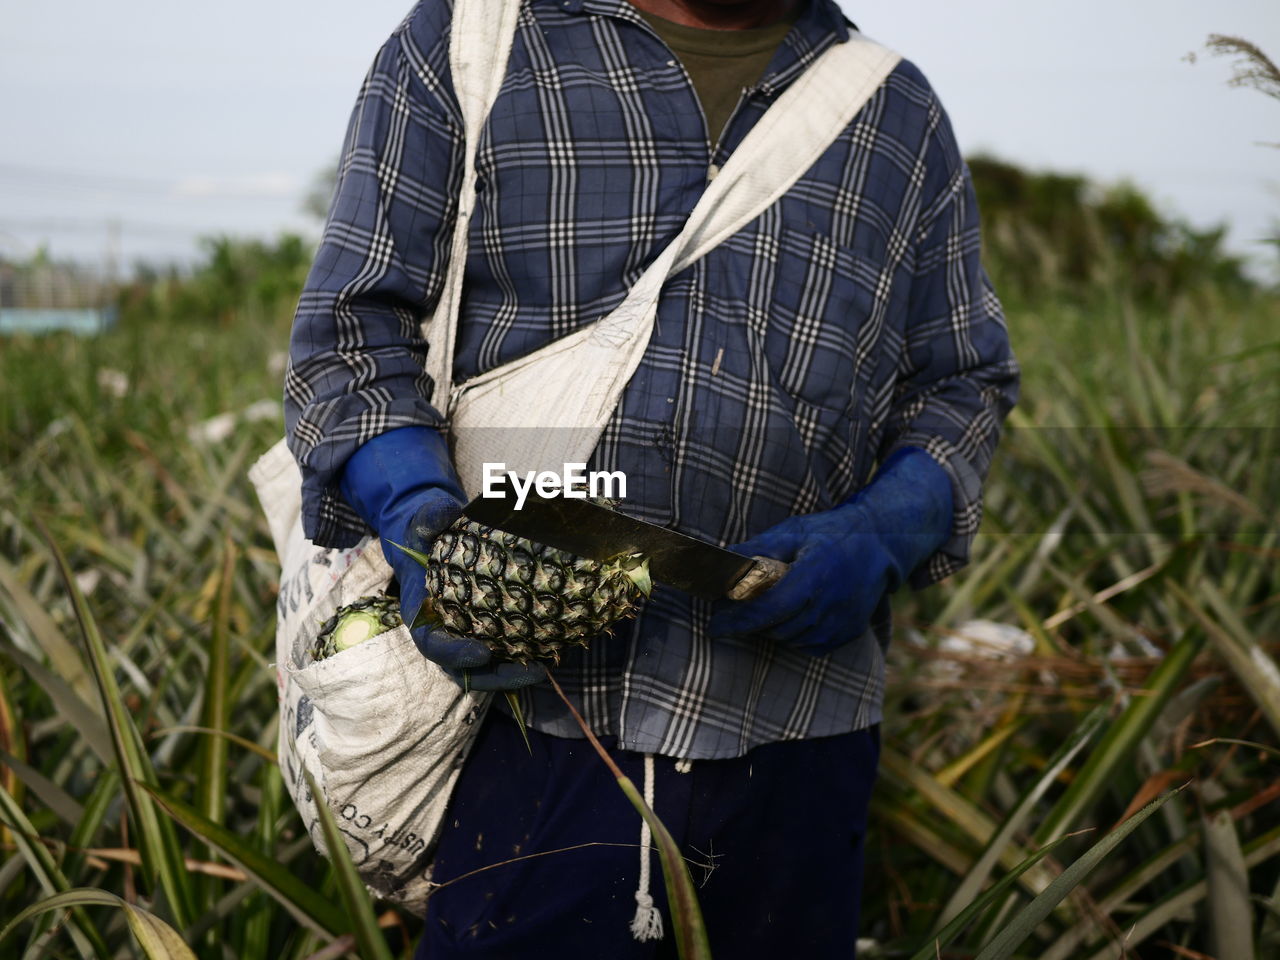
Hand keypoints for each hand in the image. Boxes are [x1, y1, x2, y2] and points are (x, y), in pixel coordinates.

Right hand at [339, 426, 544, 690]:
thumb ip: (432, 518)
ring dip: (513, 672)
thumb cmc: (424, 528)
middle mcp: (440, 628)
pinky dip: (521, 653)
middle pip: (463, 669)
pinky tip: (551, 648)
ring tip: (546, 667)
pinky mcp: (481, 626)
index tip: (483, 653)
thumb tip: (450, 514)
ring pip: (484, 666)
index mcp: (420, 611)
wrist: (427, 533)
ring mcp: (461, 631)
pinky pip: (500, 648)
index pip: (432, 644)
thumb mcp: (423, 519)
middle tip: (532, 671)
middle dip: (496, 676)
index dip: (455, 654)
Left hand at [708, 447, 953, 655]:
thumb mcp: (791, 531)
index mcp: (814, 575)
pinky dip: (794, 634)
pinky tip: (793, 614)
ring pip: (790, 639)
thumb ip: (755, 549)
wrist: (878, 543)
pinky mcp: (849, 632)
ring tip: (767, 606)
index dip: (738, 621)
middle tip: (735, 609)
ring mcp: (842, 622)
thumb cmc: (829, 533)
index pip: (768, 609)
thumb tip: (718, 562)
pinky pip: (810, 645)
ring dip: (772, 628)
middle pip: (775, 628)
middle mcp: (831, 604)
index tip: (714, 627)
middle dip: (751, 622)